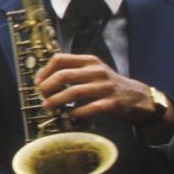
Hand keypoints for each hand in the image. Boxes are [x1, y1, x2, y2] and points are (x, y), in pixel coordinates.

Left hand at [35, 54, 173, 136]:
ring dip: (57, 101)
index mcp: (89, 61)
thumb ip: (73, 71)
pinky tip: (69, 115)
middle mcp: (96, 71)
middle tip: (42, 96)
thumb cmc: (107, 85)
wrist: (136, 96)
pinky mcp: (112, 102)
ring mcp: (105, 86)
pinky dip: (76, 112)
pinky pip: (90, 107)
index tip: (38, 83)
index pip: (60, 59)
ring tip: (48, 107)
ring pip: (74, 91)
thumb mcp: (92, 71)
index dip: (45, 71)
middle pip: (64, 75)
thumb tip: (44, 79)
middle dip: (48, 87)